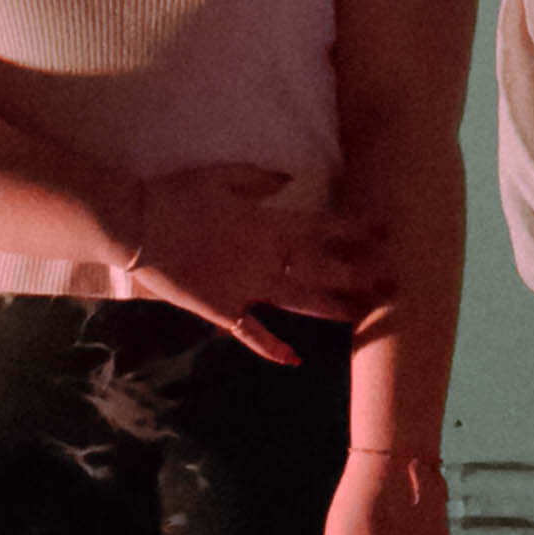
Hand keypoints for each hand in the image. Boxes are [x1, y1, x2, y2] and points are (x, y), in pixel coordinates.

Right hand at [125, 164, 385, 359]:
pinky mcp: (222, 310)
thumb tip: (290, 180)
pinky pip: (252, 333)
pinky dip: (272, 348)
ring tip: (364, 315)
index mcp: (269, 225)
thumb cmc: (179, 194)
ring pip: (300, 302)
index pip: (325, 228)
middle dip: (362, 275)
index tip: (386, 231)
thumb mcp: (223, 175)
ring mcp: (246, 289)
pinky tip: (295, 359)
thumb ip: (260, 180)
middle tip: (396, 283)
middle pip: (325, 270)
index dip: (358, 231)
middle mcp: (266, 259)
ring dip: (333, 309)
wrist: (137, 226)